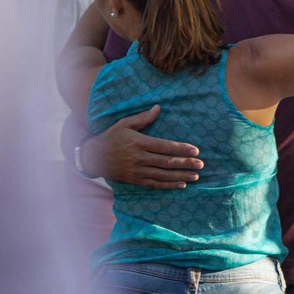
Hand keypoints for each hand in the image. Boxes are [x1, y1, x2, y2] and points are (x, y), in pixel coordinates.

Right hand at [81, 106, 202, 188]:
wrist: (93, 157)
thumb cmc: (111, 137)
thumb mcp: (124, 124)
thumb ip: (143, 118)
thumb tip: (159, 108)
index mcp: (138, 143)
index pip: (164, 147)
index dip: (181, 149)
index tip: (195, 150)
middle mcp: (138, 158)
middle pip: (166, 162)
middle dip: (186, 164)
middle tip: (201, 165)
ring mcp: (136, 171)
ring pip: (162, 175)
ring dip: (180, 176)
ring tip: (196, 176)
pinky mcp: (134, 180)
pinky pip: (154, 184)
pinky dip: (168, 185)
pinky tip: (181, 185)